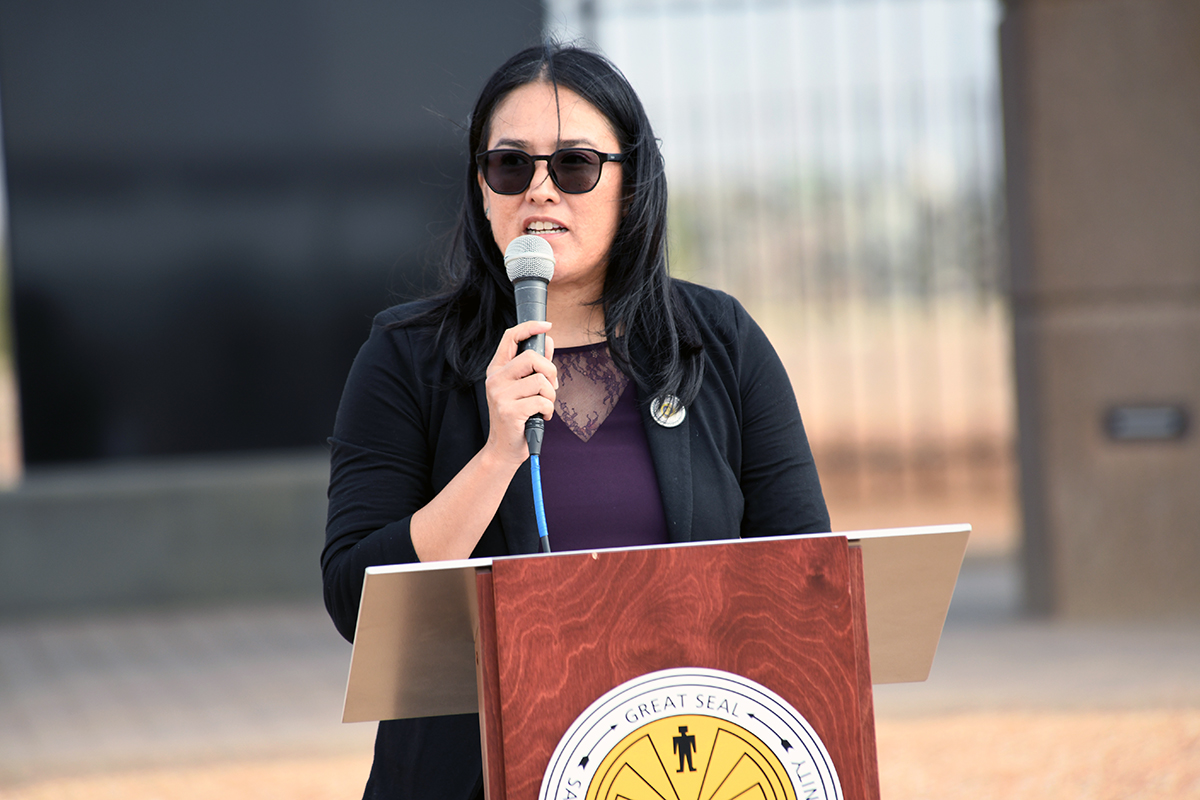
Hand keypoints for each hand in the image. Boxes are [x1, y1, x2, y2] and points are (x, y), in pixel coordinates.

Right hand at [483, 320, 557, 465]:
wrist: (503, 449)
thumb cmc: (517, 417)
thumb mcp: (523, 388)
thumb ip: (535, 365)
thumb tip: (548, 340)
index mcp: (497, 370)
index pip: (509, 336)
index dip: (530, 327)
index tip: (547, 325)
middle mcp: (495, 379)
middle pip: (531, 357)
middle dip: (550, 371)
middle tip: (550, 387)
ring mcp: (500, 395)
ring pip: (541, 381)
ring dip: (551, 395)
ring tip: (544, 406)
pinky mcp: (509, 411)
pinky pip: (542, 401)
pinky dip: (548, 410)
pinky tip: (541, 416)